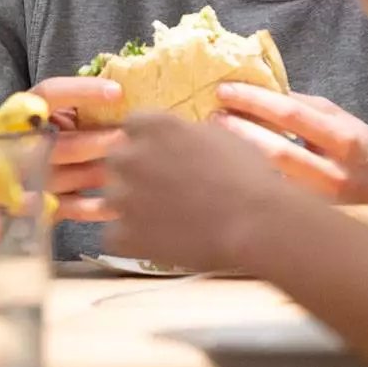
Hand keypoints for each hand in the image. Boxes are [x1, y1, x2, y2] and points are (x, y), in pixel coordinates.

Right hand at [31, 76, 125, 221]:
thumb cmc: (51, 134)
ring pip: (63, 177)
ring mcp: (27, 177)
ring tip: (132, 170)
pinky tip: (120, 201)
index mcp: (24, 111)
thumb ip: (80, 105)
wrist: (8, 174)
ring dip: (99, 173)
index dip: (83, 91)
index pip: (50, 93)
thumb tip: (125, 94)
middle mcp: (20, 143)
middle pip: (58, 143)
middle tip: (129, 140)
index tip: (118, 92)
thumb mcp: (58, 113)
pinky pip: (67, 208)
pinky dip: (95, 207)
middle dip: (96, 142)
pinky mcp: (37, 206)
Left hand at [105, 113, 297, 271]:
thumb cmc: (248, 176)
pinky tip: (158, 241)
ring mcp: (123, 197)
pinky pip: (115, 235)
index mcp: (154, 126)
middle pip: (117, 160)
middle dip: (135, 172)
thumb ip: (187, 133)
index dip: (147, 140)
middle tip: (163, 188)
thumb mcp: (221, 137)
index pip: (133, 125)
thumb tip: (179, 138)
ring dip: (131, 206)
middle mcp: (130, 157)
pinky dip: (132, 240)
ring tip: (164, 219)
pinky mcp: (124, 235)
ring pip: (113, 198)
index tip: (161, 153)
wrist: (255, 223)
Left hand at [213, 83, 367, 203]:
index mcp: (344, 139)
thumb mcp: (338, 118)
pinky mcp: (310, 222)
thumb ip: (301, 106)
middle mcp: (334, 174)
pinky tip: (229, 169)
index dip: (254, 100)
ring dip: (237, 158)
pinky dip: (248, 181)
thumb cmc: (358, 145)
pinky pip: (272, 199)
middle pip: (275, 151)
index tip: (224, 90)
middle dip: (238, 131)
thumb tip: (257, 91)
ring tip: (213, 141)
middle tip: (212, 117)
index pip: (291, 114)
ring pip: (270, 180)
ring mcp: (322, 203)